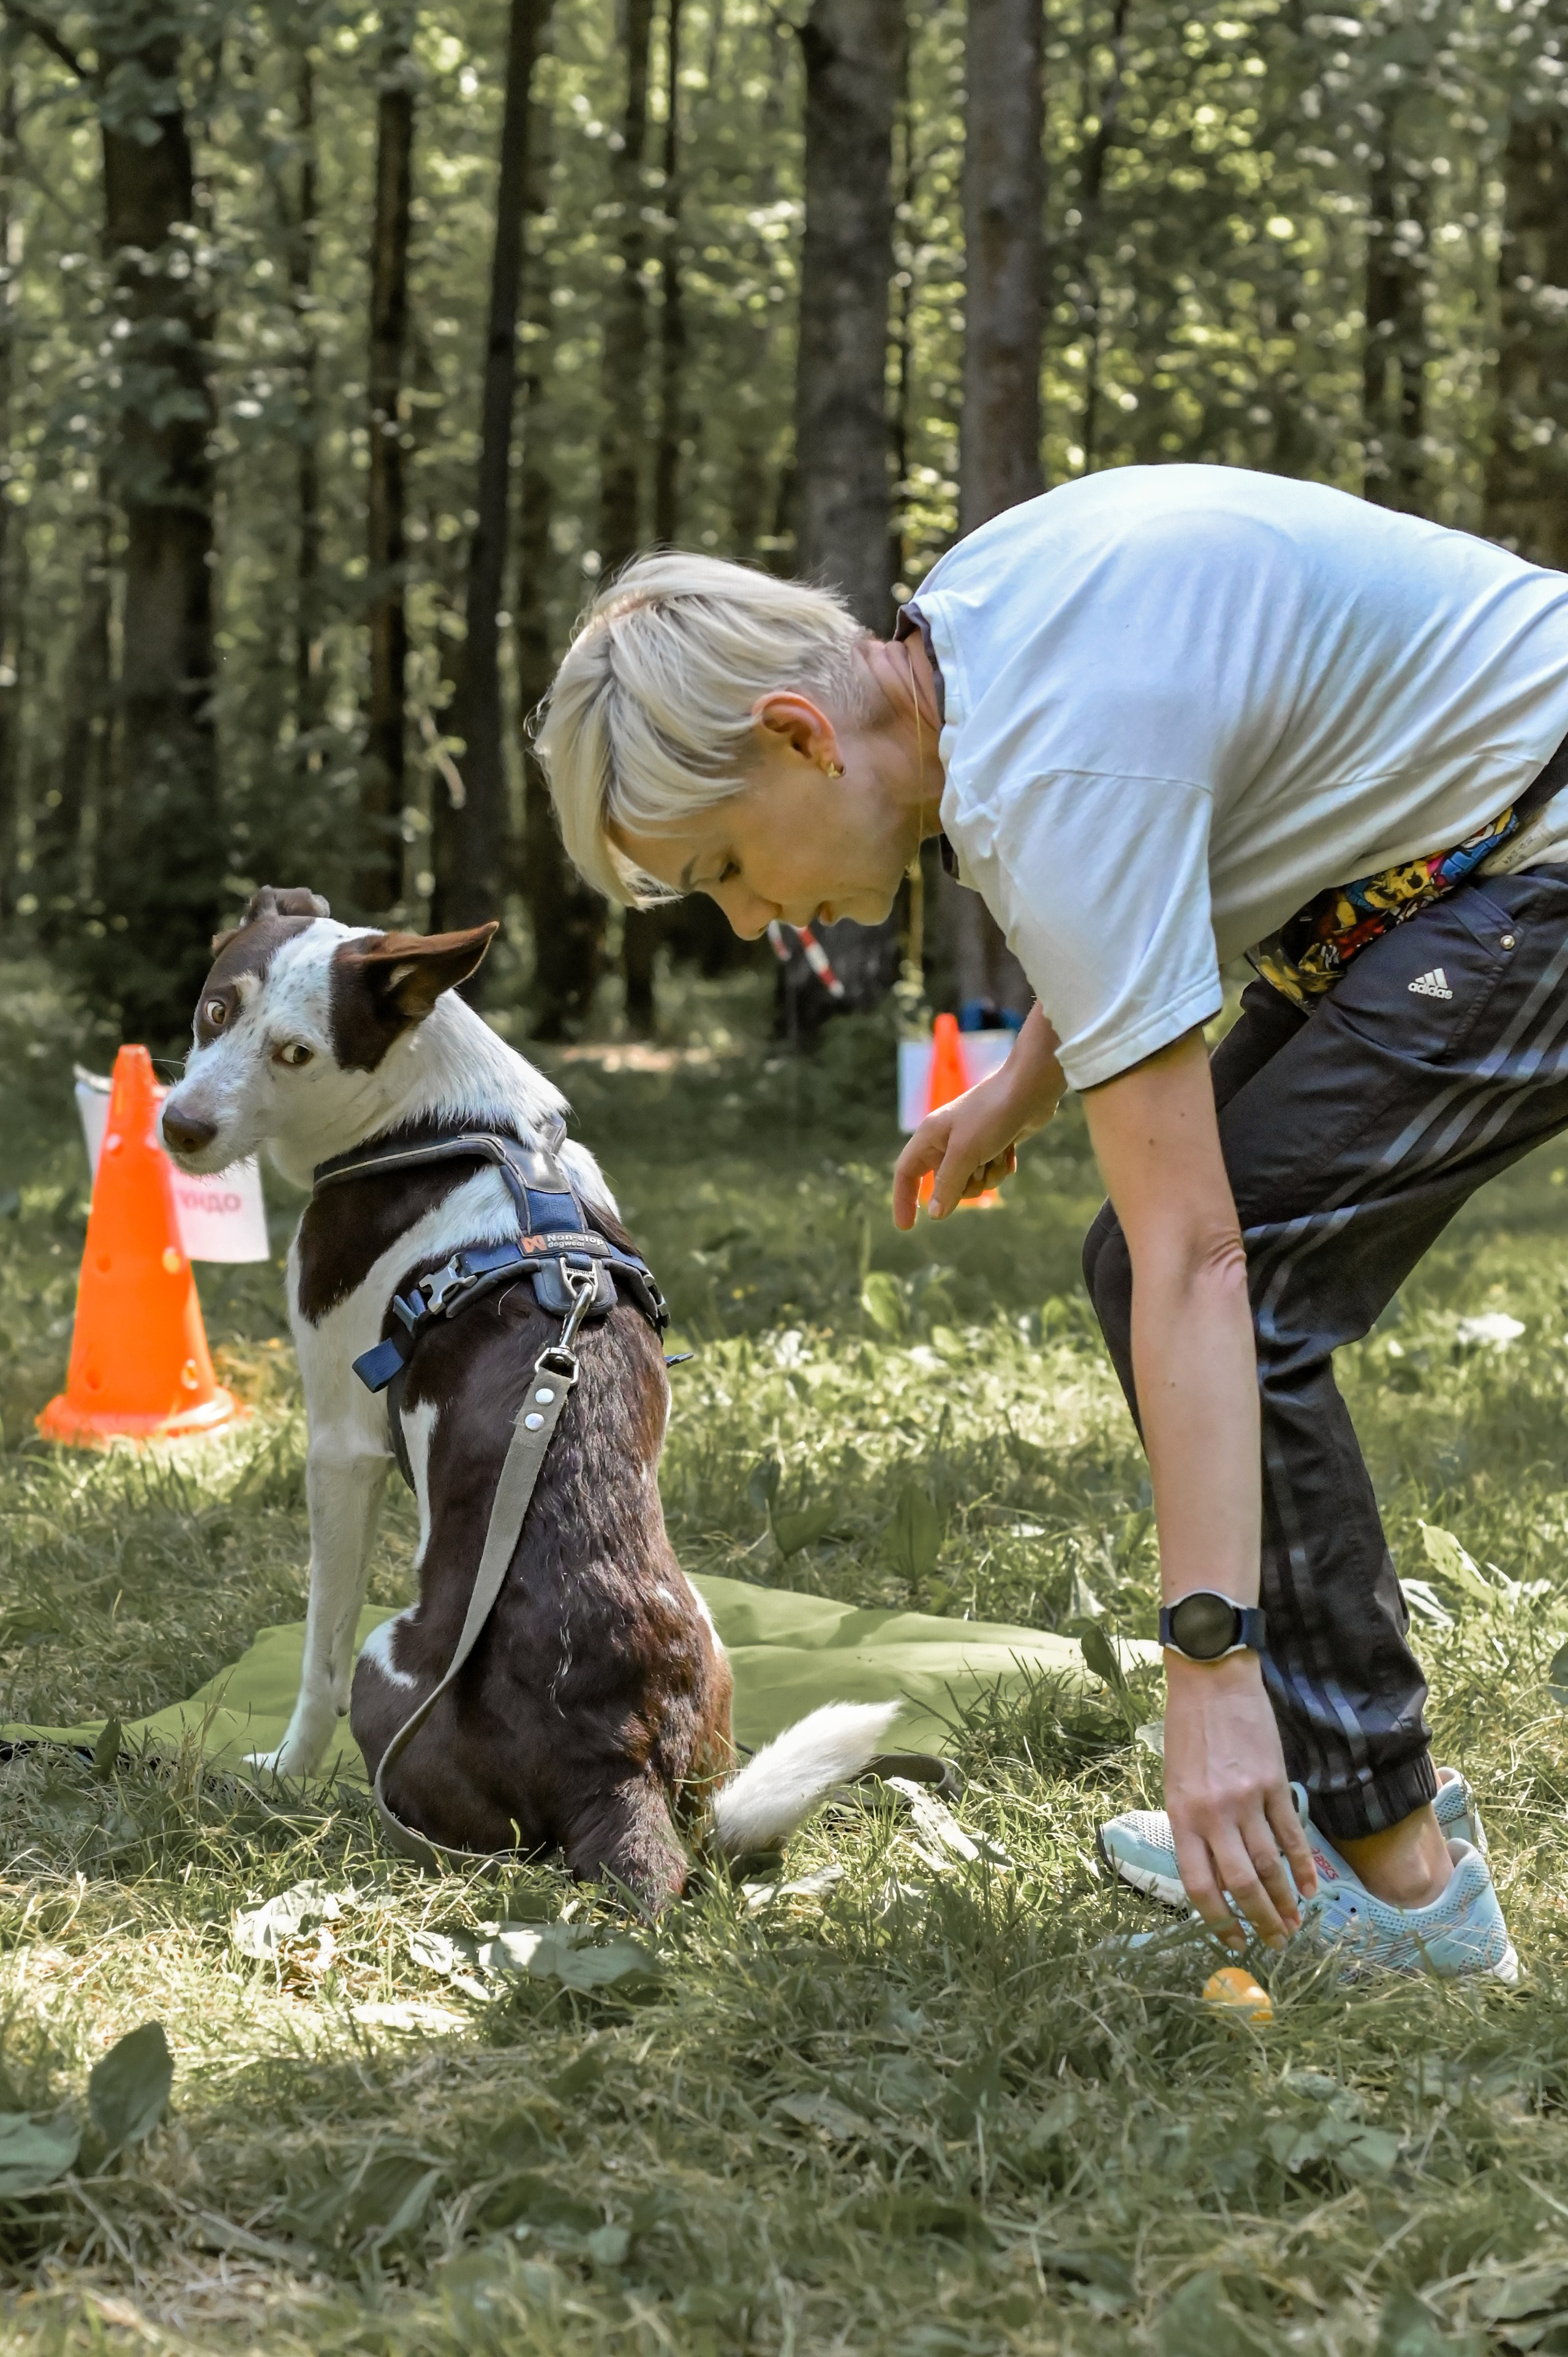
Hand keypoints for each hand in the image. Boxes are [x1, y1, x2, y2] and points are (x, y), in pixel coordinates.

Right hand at [892, 1080, 1024, 1226]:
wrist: (1030, 1088)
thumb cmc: (993, 1115)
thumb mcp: (966, 1153)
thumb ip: (948, 1184)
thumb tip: (935, 1214)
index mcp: (930, 1137)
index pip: (907, 1173)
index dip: (904, 1200)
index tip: (907, 1227)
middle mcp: (946, 1141)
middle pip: (945, 1184)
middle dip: (966, 1185)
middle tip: (980, 1169)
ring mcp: (971, 1144)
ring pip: (973, 1182)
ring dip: (989, 1175)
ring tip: (998, 1153)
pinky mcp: (993, 1146)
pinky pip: (991, 1173)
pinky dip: (1001, 1167)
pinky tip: (1010, 1149)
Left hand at [1162, 1651, 1317, 1950]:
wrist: (1211, 1679)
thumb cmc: (1187, 1731)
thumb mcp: (1175, 1782)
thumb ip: (1193, 1827)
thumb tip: (1216, 1874)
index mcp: (1182, 1815)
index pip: (1200, 1884)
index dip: (1218, 1921)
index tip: (1232, 1940)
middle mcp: (1213, 1813)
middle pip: (1240, 1883)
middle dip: (1259, 1920)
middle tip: (1275, 1943)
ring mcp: (1247, 1799)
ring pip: (1270, 1865)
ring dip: (1284, 1901)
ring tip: (1294, 1926)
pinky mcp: (1275, 1783)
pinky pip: (1292, 1835)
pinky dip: (1302, 1866)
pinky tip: (1310, 1889)